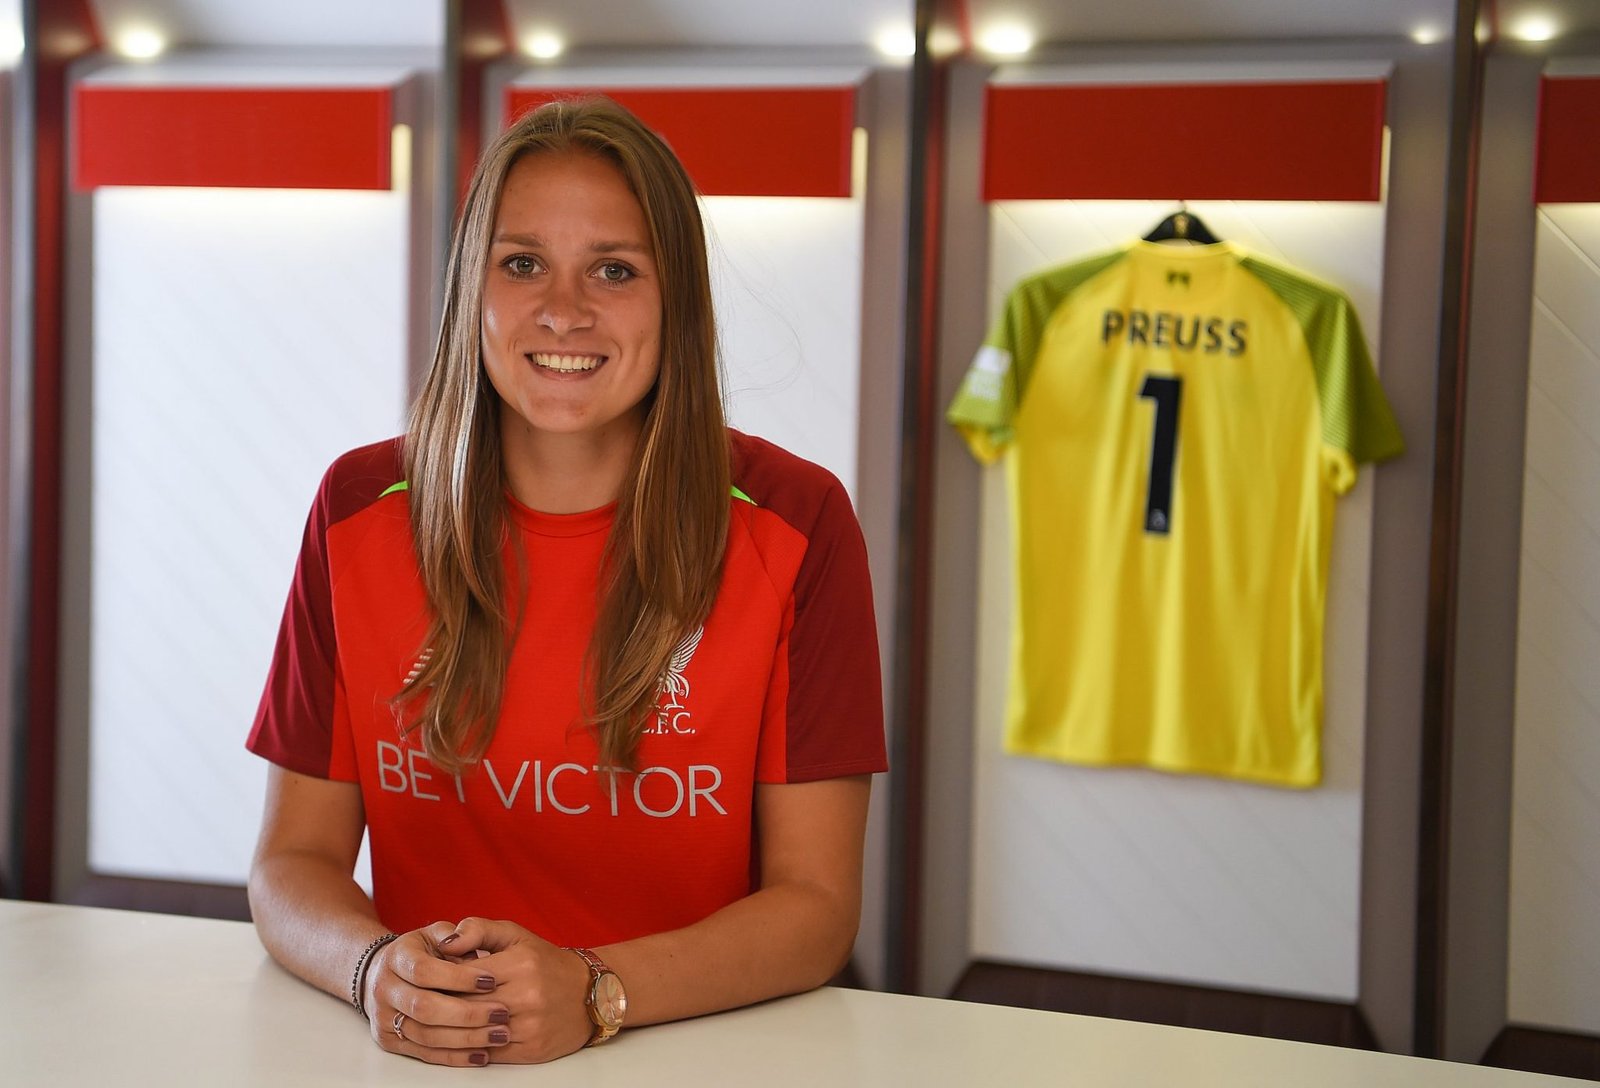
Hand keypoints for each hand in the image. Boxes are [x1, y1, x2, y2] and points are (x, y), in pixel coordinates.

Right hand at [362, 922, 513, 1066]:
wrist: (385, 973)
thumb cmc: (424, 951)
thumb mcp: (439, 932)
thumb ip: (459, 933)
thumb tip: (464, 944)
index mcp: (397, 957)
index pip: (424, 970)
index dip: (458, 978)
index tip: (492, 981)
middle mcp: (385, 988)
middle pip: (424, 1007)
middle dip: (467, 1013)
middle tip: (502, 1013)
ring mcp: (384, 1017)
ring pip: (426, 1035)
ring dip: (466, 1038)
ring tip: (499, 1035)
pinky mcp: (389, 1041)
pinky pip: (425, 1053)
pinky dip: (455, 1057)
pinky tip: (481, 1054)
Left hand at [438, 917, 594, 1063]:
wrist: (590, 994)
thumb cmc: (546, 963)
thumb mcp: (516, 935)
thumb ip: (478, 930)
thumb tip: (445, 943)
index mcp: (520, 963)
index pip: (462, 976)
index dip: (440, 979)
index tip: (426, 980)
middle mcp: (527, 995)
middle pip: (465, 1007)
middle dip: (440, 1006)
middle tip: (423, 1003)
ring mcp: (530, 1026)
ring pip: (475, 1033)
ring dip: (451, 1030)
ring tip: (436, 1022)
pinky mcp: (532, 1051)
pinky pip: (488, 1054)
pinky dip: (469, 1049)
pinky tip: (459, 1039)